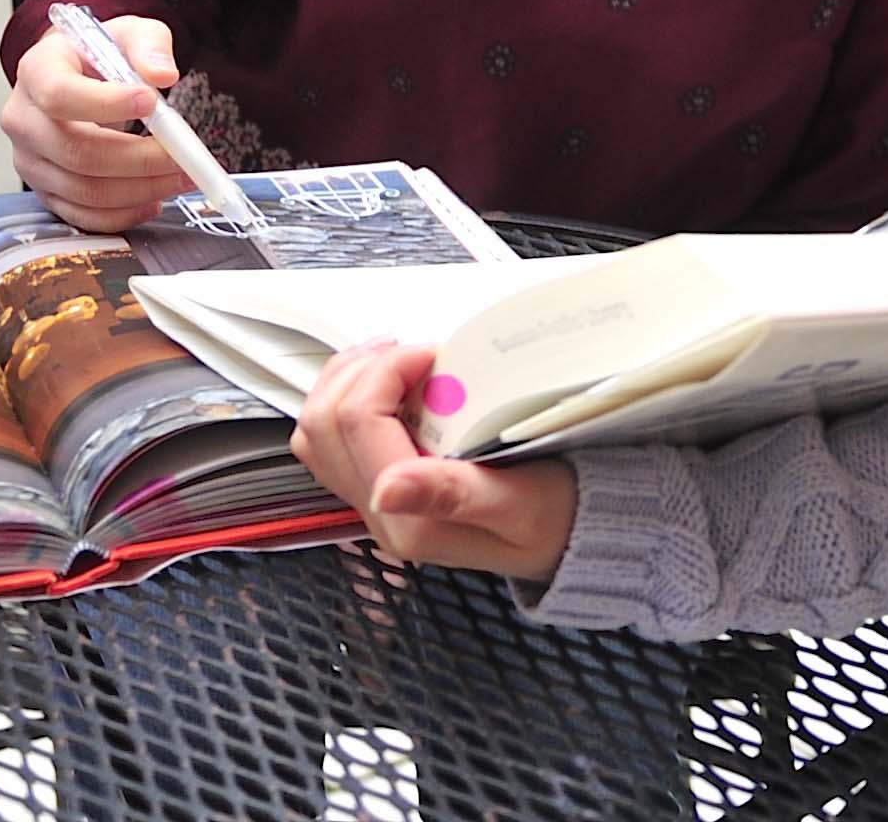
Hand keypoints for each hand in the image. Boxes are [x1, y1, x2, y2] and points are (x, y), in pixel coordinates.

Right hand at [0, 14, 188, 230]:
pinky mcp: (45, 191)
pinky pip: (83, 215)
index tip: (152, 102)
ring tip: (178, 176)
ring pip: (84, 190)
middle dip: (138, 159)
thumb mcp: (128, 33)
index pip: (60, 94)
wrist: (76, 78)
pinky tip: (154, 198)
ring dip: (140, 189)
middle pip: (76, 151)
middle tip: (181, 156)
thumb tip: (163, 73)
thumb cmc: (99, 56)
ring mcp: (30, 160)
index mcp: (36, 71)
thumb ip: (149, 44)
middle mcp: (23, 119)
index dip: (106, 103)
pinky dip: (125, 213)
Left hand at [293, 340, 578, 584]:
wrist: (571, 536)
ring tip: (396, 359)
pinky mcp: (379, 486)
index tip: (431, 353)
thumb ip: (454, 495)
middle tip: (412, 352)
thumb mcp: (523, 505)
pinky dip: (351, 397)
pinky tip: (392, 382)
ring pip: (316, 430)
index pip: (358, 424)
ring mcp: (374, 502)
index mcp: (407, 521)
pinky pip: (334, 438)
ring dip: (347, 380)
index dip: (386, 371)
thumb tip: (385, 490)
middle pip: (323, 425)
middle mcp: (380, 514)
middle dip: (361, 371)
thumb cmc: (557, 516)